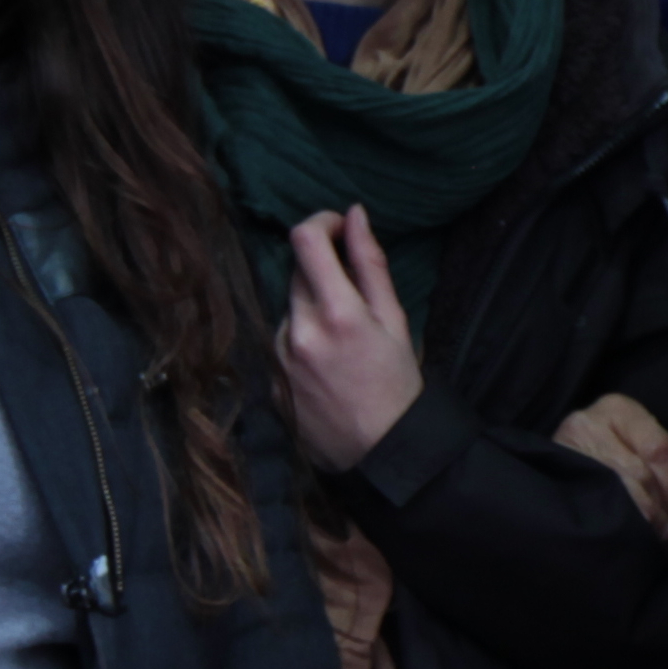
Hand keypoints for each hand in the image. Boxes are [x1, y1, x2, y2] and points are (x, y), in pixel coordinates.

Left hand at [279, 207, 429, 472]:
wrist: (381, 454)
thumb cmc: (397, 385)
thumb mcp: (395, 320)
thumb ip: (371, 263)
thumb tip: (355, 214)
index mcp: (337, 314)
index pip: (306, 240)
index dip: (321, 222)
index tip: (337, 228)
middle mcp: (299, 331)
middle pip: (297, 272)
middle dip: (322, 271)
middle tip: (353, 297)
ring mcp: (279, 357)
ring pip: (289, 307)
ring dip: (311, 309)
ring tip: (342, 345)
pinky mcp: (270, 378)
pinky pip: (281, 340)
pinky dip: (301, 340)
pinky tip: (327, 368)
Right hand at [555, 390, 667, 547]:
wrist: (552, 489)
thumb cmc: (608, 464)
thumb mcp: (644, 456)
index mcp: (618, 410)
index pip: (660, 449)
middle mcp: (590, 423)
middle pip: (642, 474)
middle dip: (663, 511)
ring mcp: (568, 449)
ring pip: (621, 495)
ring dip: (647, 526)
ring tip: (659, 544)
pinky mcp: (556, 476)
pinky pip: (597, 509)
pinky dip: (624, 532)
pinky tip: (636, 546)